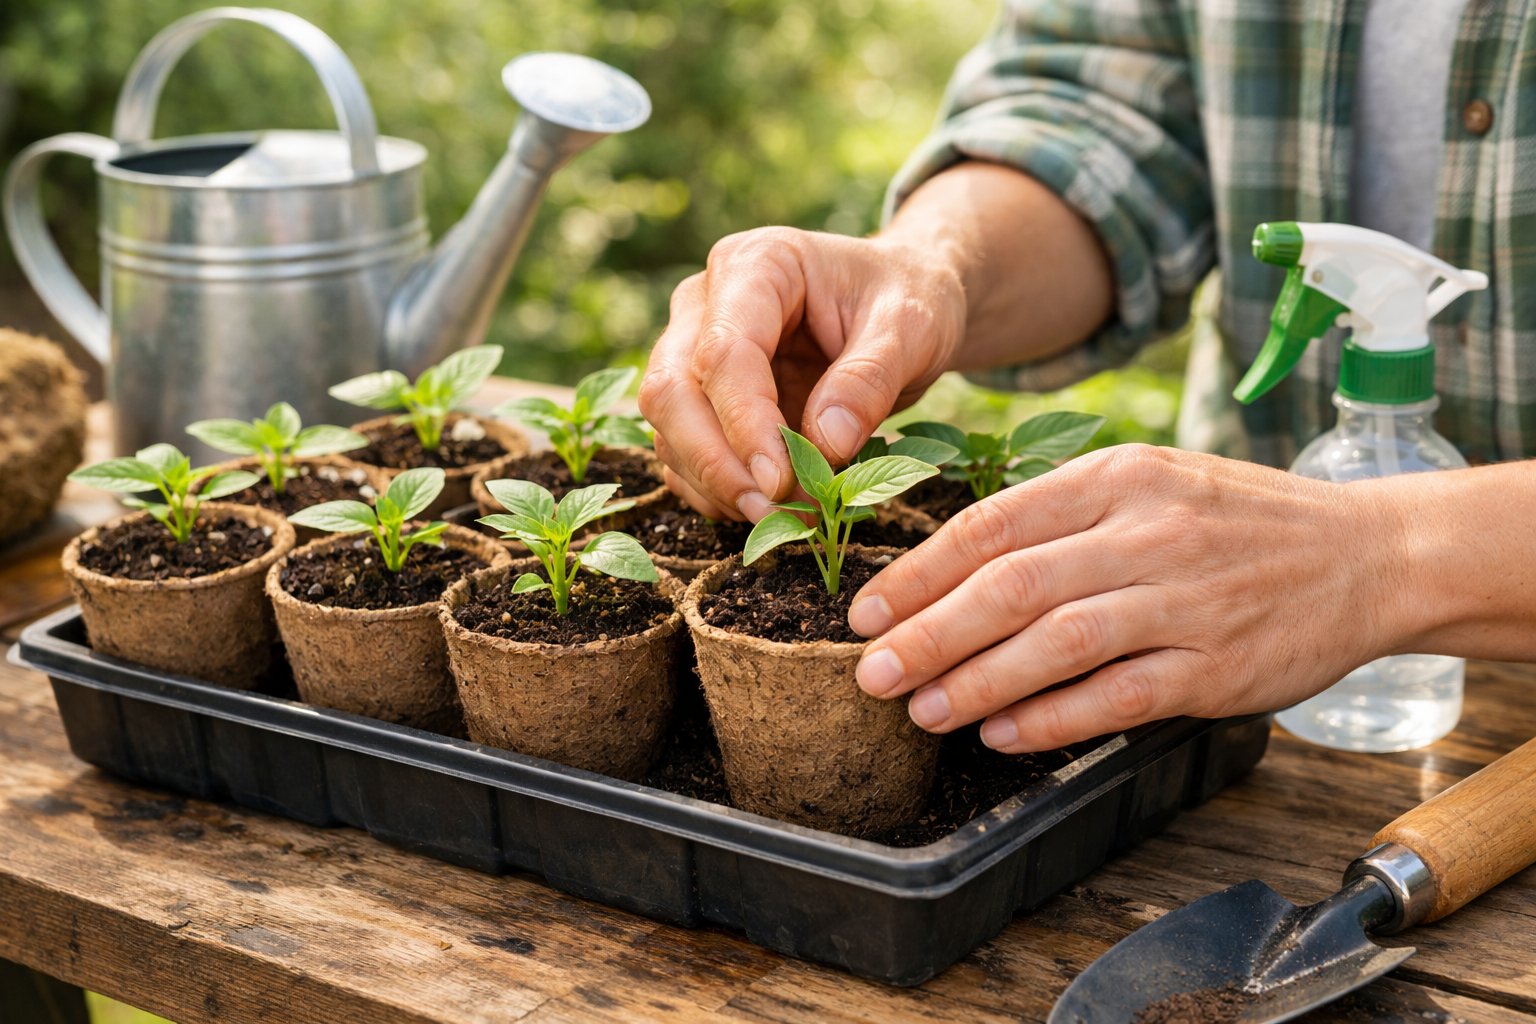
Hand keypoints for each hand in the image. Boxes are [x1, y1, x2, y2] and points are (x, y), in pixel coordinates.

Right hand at [638, 227, 965, 519]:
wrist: (901, 304)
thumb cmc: (906, 300)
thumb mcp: (911, 327)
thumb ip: (869, 379)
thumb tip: (825, 445)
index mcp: (756, 264)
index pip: (724, 351)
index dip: (745, 424)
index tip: (780, 482)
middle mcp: (706, 303)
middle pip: (672, 390)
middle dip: (715, 462)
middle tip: (772, 513)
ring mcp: (692, 349)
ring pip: (668, 427)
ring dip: (715, 484)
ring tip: (780, 520)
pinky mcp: (699, 396)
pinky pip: (682, 452)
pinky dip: (715, 491)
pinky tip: (765, 511)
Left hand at [847, 445, 1415, 751]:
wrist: (1367, 555)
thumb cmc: (1235, 522)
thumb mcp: (1150, 482)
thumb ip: (1060, 515)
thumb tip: (950, 569)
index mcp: (1118, 476)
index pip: (992, 524)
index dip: (919, 572)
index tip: (866, 610)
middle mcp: (1148, 530)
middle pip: (1011, 585)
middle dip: (927, 633)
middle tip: (871, 671)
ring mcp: (1186, 599)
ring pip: (1056, 643)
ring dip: (976, 681)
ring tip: (921, 709)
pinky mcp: (1217, 665)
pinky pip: (1117, 696)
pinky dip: (1050, 718)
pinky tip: (1001, 733)